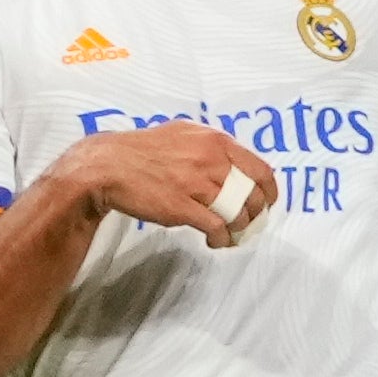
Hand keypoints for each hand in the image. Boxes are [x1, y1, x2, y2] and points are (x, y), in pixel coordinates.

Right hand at [47, 122, 275, 248]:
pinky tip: (214, 242)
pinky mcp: (182, 207)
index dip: (268, 191)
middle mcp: (210, 159)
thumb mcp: (181, 134)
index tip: (267, 204)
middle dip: (256, 215)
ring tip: (230, 236)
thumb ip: (208, 145)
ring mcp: (196, 184)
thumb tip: (230, 160)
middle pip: (253, 194)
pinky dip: (221, 239)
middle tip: (249, 225)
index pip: (259, 168)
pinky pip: (216, 227)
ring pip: (237, 213)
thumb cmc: (142, 151)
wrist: (108, 166)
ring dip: (238, 230)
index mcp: (214, 140)